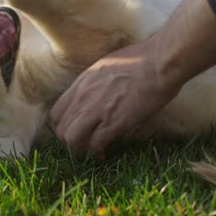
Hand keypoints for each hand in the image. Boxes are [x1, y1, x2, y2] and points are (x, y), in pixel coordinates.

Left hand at [50, 42, 179, 157]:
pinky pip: (95, 144)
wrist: (159, 63)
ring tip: (89, 153)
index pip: (56, 113)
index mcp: (81, 83)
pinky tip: (103, 154)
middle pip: (60, 129)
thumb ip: (94, 82)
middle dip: (68, 142)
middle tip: (81, 147)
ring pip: (72, 139)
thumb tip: (95, 91)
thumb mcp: (105, 66)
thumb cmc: (141, 60)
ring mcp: (97, 110)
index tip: (72, 132)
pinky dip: (97, 153)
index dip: (61, 127)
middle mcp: (83, 97)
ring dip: (79, 151)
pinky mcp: (114, 122)